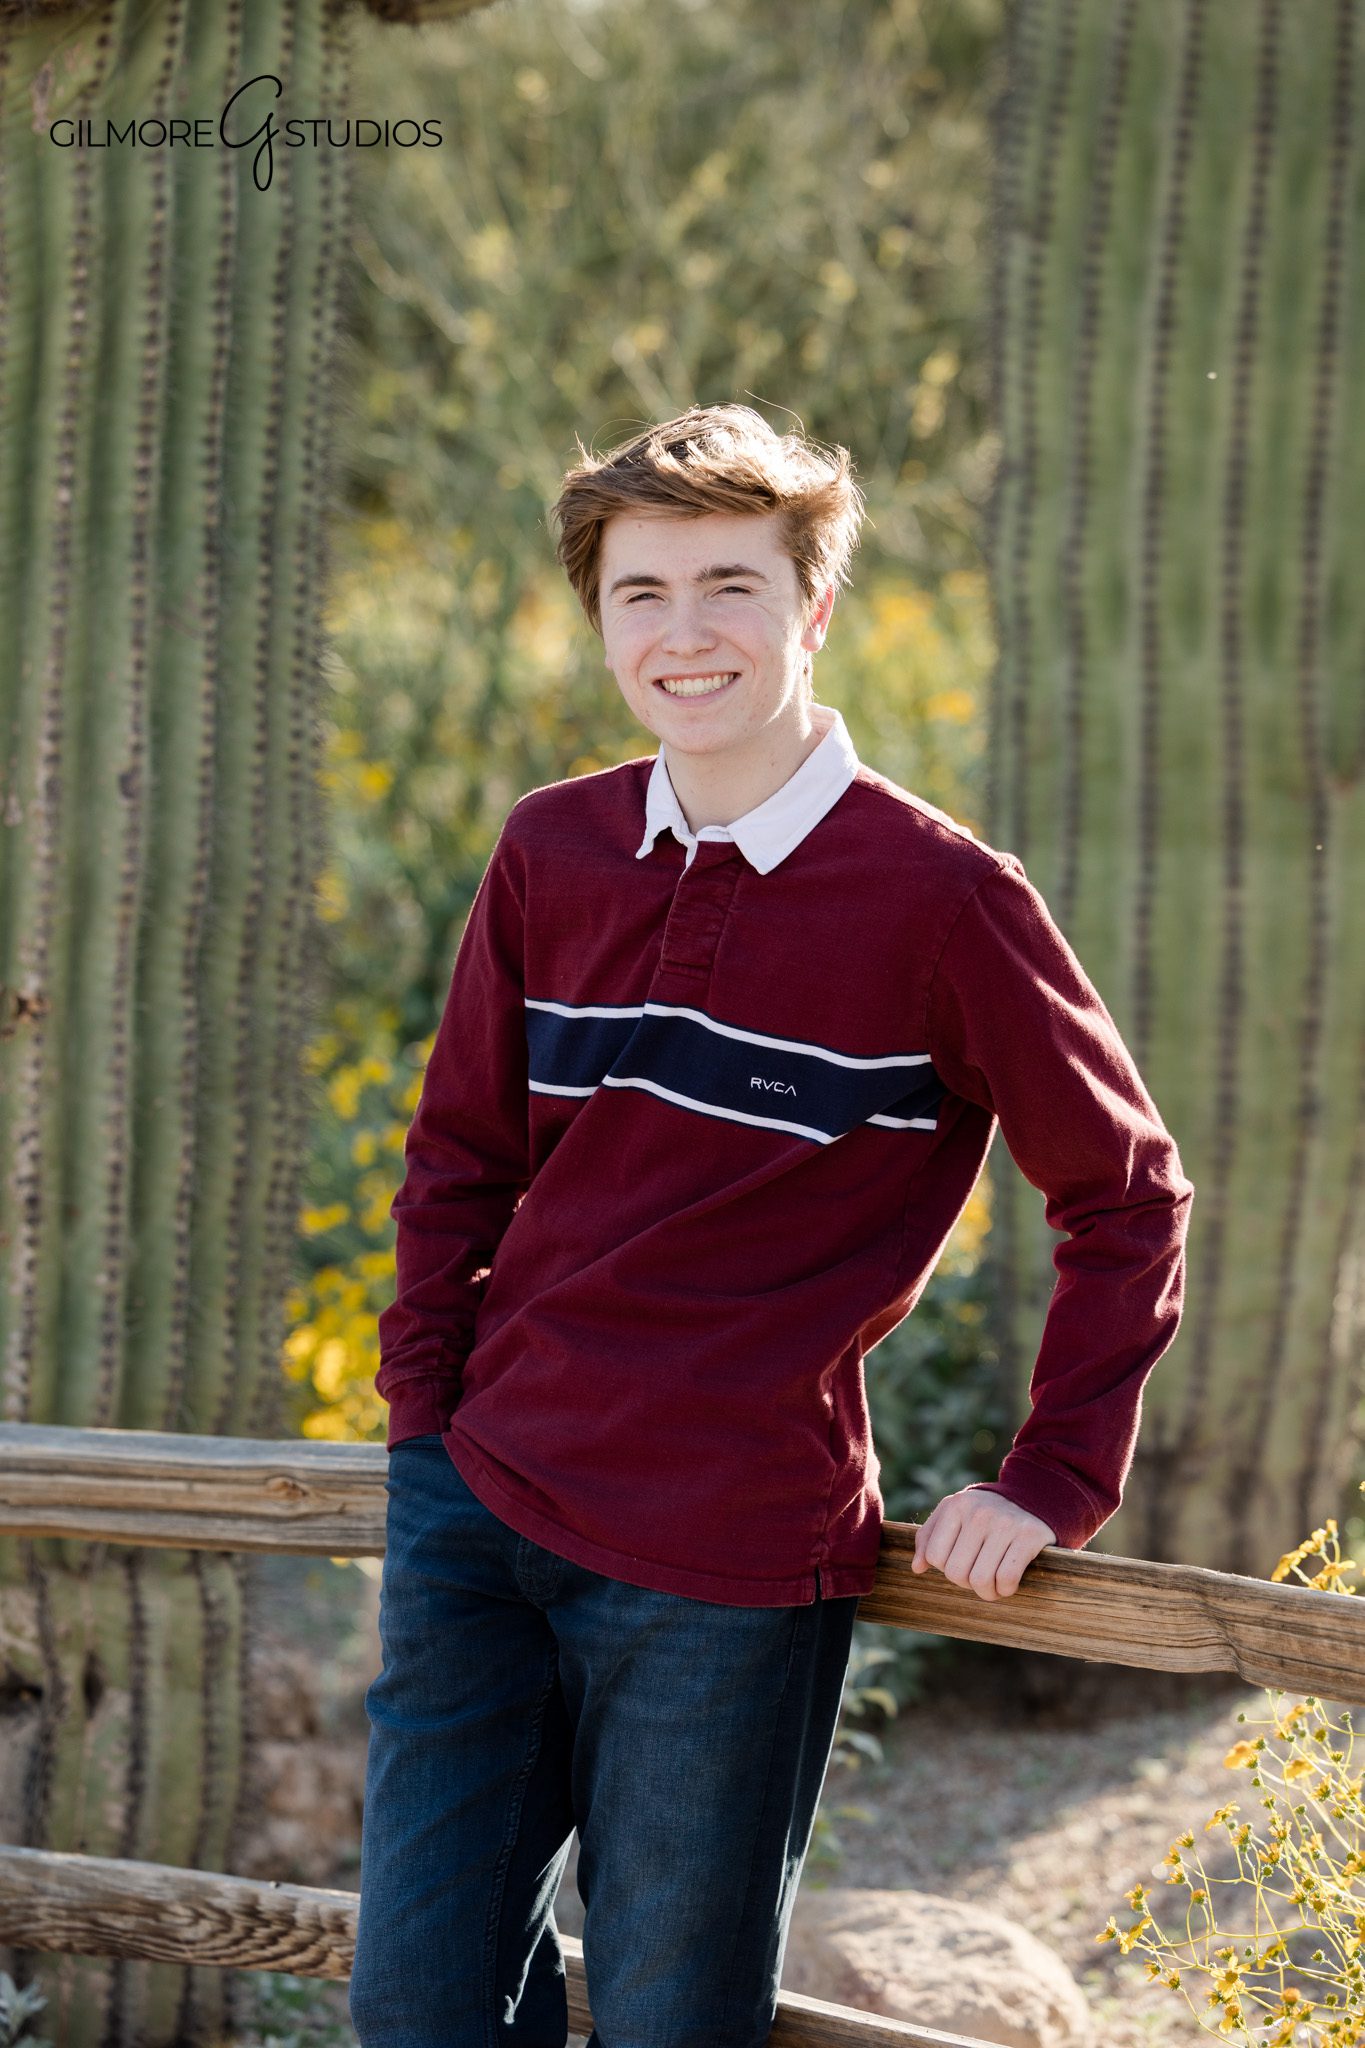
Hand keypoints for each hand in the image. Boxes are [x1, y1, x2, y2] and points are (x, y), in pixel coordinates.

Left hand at [910, 1489, 1055, 1600]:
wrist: (1031, 1499)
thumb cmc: (984, 1514)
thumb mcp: (953, 1516)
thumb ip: (929, 1538)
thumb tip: (917, 1568)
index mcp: (955, 1507)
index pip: (935, 1557)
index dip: (947, 1568)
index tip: (961, 1563)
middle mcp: (978, 1513)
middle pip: (957, 1573)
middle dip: (967, 1584)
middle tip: (978, 1577)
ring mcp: (1005, 1524)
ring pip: (981, 1580)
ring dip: (987, 1592)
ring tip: (993, 1585)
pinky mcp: (1029, 1536)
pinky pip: (1007, 1579)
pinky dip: (1005, 1590)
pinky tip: (1008, 1584)